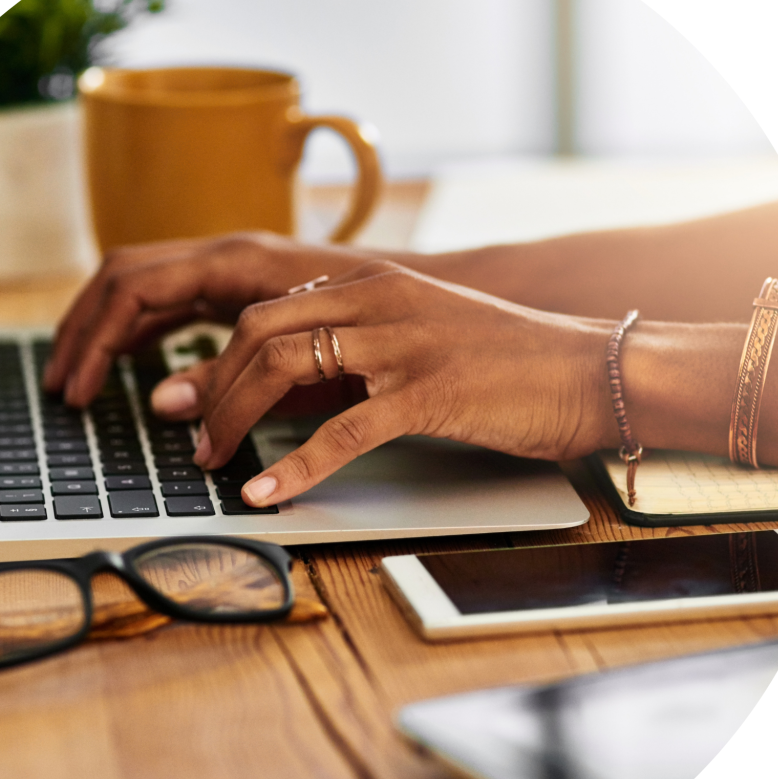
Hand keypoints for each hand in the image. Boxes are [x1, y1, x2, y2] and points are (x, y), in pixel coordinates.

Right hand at [42, 232, 382, 405]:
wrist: (431, 296)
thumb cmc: (381, 321)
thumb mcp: (303, 361)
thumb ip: (231, 378)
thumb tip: (162, 402)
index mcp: (235, 261)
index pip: (134, 287)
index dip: (95, 339)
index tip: (77, 388)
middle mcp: (227, 253)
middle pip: (124, 277)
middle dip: (84, 330)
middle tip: (60, 386)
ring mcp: (232, 266)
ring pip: (142, 283)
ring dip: (104, 328)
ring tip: (79, 378)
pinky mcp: (243, 285)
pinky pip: (171, 297)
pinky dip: (139, 327)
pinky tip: (128, 362)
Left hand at [152, 262, 616, 506]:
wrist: (592, 369)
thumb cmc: (512, 361)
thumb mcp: (424, 334)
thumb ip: (363, 344)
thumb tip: (301, 377)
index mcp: (373, 284)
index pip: (267, 309)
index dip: (215, 355)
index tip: (184, 393)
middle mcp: (379, 301)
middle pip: (259, 332)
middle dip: (210, 386)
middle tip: (185, 432)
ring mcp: (402, 344)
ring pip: (285, 368)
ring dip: (234, 419)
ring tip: (212, 460)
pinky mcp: (428, 393)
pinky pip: (341, 433)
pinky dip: (293, 468)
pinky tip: (266, 494)